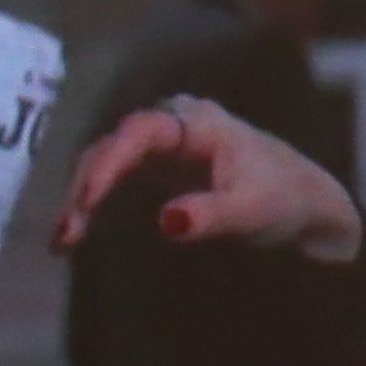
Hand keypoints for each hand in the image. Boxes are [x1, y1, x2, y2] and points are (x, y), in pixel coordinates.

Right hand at [54, 96, 363, 263]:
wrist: (303, 203)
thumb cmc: (284, 199)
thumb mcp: (253, 212)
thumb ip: (212, 215)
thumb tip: (166, 221)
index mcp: (197, 124)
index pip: (140, 133)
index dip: (110, 164)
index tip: (88, 201)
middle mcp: (170, 126)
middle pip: (113, 147)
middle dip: (85, 187)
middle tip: (67, 233)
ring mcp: (159, 146)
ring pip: (105, 162)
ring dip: (80, 198)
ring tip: (62, 241)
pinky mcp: (153, 169)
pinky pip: (112, 181)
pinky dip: (91, 206)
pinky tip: (71, 237)